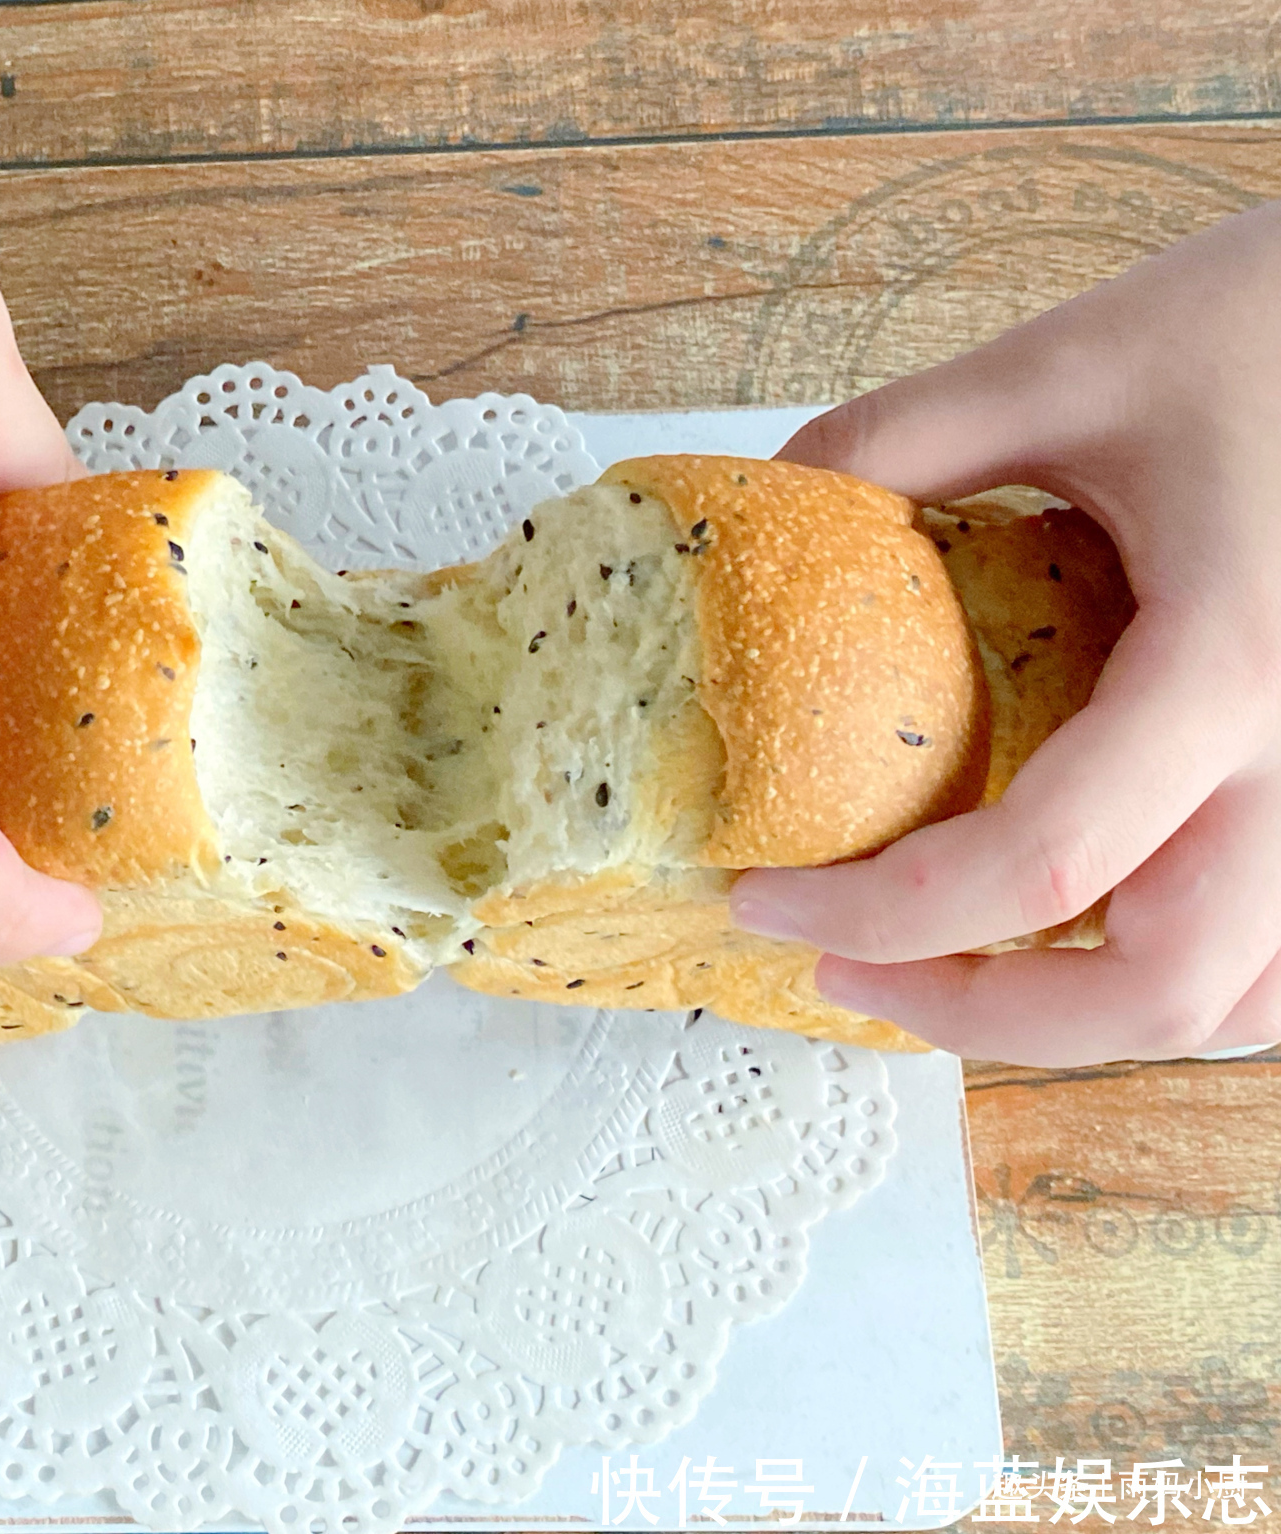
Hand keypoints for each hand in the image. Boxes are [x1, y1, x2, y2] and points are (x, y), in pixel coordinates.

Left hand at [731, 201, 1280, 1065]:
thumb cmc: (1275, 324)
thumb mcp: (1068, 364)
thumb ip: (900, 439)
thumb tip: (767, 505)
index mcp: (1234, 662)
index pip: (1046, 863)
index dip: (882, 913)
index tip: (764, 898)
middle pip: (1166, 993)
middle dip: (985, 1015)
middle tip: (851, 970)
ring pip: (1248, 1003)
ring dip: (1092, 1017)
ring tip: (956, 969)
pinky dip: (1193, 982)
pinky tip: (1096, 936)